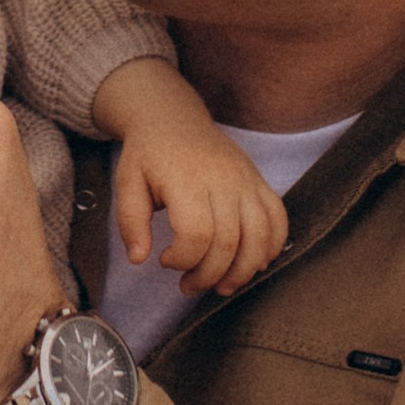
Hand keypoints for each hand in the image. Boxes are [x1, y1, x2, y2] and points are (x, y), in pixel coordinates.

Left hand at [112, 125, 287, 296]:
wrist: (173, 118)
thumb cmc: (149, 155)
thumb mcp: (127, 183)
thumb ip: (130, 222)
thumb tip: (139, 259)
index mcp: (187, 180)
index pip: (196, 235)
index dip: (182, 260)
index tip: (165, 261)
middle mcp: (222, 180)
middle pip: (228, 243)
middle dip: (208, 275)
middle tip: (188, 285)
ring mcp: (245, 180)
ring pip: (259, 236)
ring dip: (242, 271)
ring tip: (222, 286)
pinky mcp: (258, 181)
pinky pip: (278, 218)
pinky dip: (271, 246)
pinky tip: (254, 264)